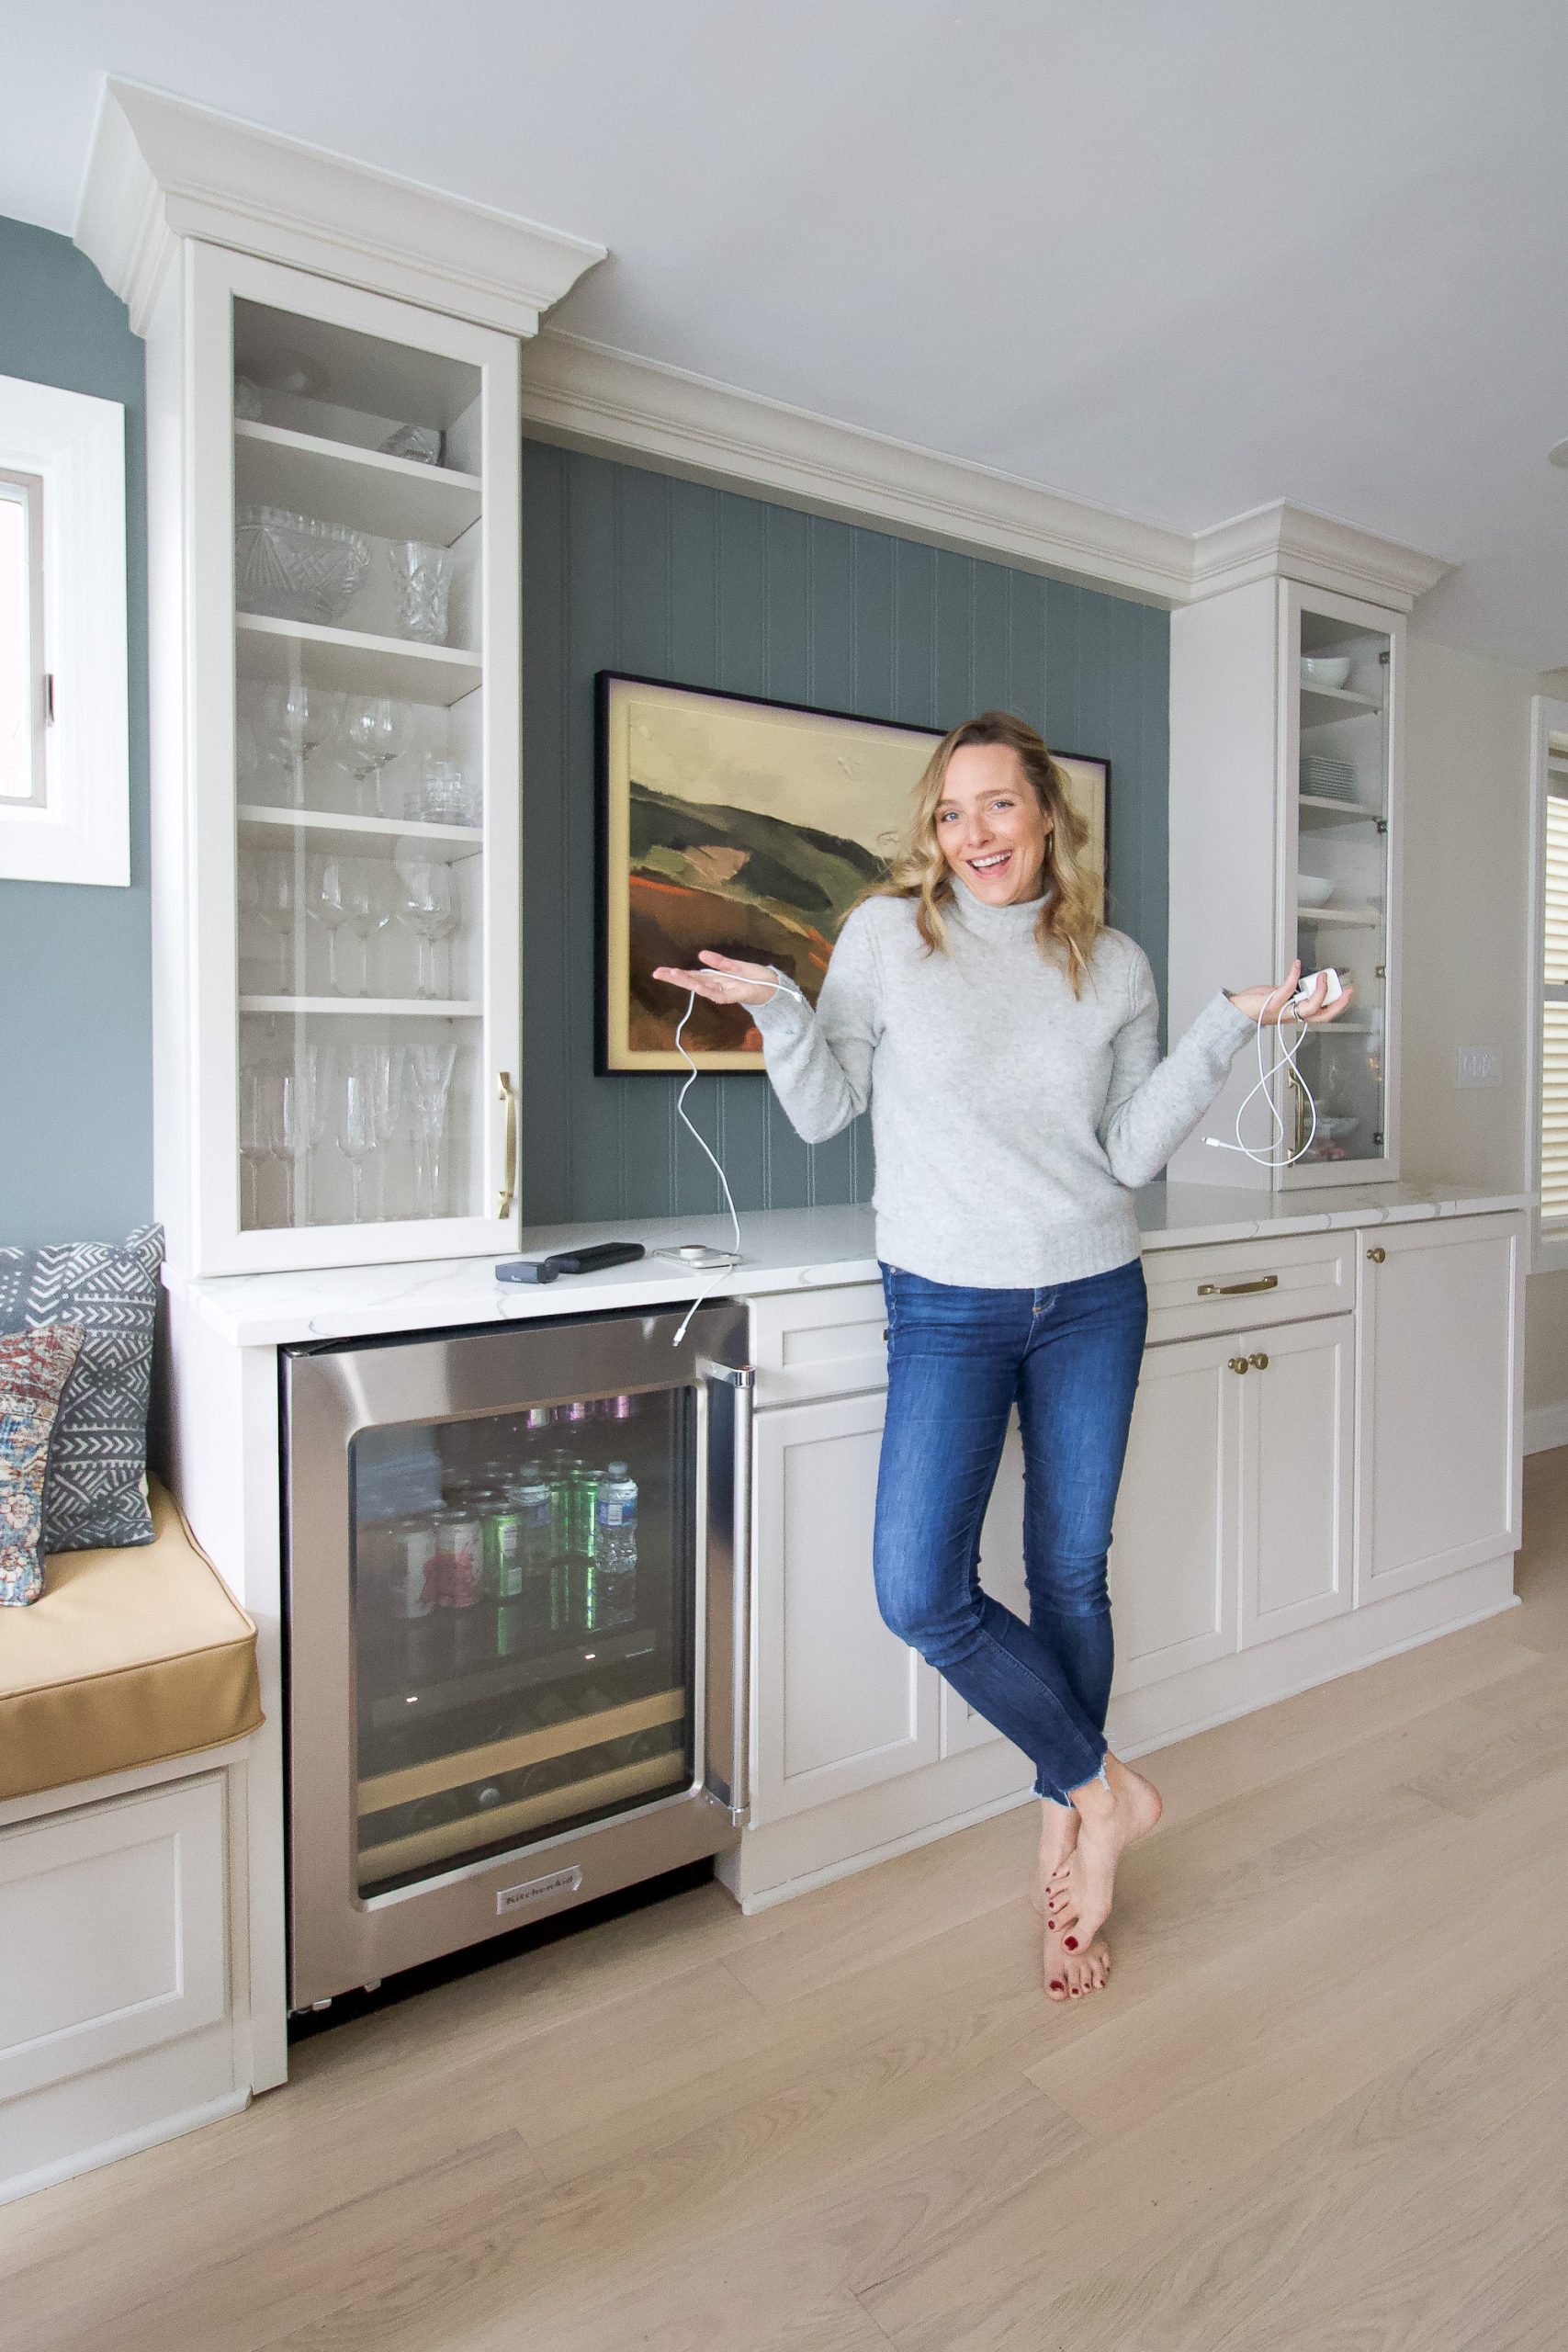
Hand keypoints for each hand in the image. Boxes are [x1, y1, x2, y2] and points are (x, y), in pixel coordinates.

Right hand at [650, 949, 780, 1008]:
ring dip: (688, 982)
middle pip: (692, 981)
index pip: (692, 975)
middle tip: (657, 973)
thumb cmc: (755, 977)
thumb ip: (720, 962)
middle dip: (675, 978)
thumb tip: (701, 954)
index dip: (676, 973)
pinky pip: (718, 994)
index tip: (660, 971)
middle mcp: (717, 986)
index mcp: (716, 977)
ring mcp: (724, 992)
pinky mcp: (735, 996)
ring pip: (702, 987)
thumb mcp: (737, 966)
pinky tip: (697, 986)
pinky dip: (708, 990)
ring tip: (673, 974)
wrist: (774, 988)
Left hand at [1226, 959, 1354, 1027]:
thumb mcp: (1282, 998)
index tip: (1347, 993)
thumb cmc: (1257, 1005)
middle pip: (1322, 1015)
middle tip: (1347, 990)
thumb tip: (1303, 982)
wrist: (1237, 1011)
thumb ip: (1294, 993)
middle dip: (1338, 1003)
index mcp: (1297, 1015)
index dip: (1338, 1006)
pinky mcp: (1274, 1001)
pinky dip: (1294, 975)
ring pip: (1310, 1007)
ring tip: (1322, 977)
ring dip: (1320, 991)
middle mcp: (1293, 1015)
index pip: (1323, 1014)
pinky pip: (1288, 988)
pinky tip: (1296, 965)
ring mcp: (1284, 1010)